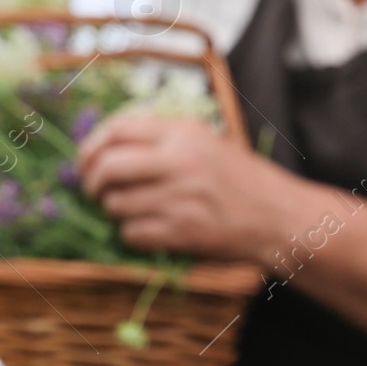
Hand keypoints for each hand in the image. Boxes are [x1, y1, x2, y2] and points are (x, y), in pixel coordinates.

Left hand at [77, 115, 314, 264]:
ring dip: (116, 212)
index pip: (117, 129)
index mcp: (184, 133)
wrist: (281, 217)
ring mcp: (181, 197)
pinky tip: (151, 231)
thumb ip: (160, 139)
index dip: (91, 147)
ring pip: (116, 204)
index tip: (85, 161)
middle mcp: (181, 161)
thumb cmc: (240, 181)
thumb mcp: (205, 143)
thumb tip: (104, 146)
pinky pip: (131, 234)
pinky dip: (132, 236)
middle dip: (92, 182)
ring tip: (137, 212)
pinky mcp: (183, 232)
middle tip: (95, 192)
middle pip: (107, 166)